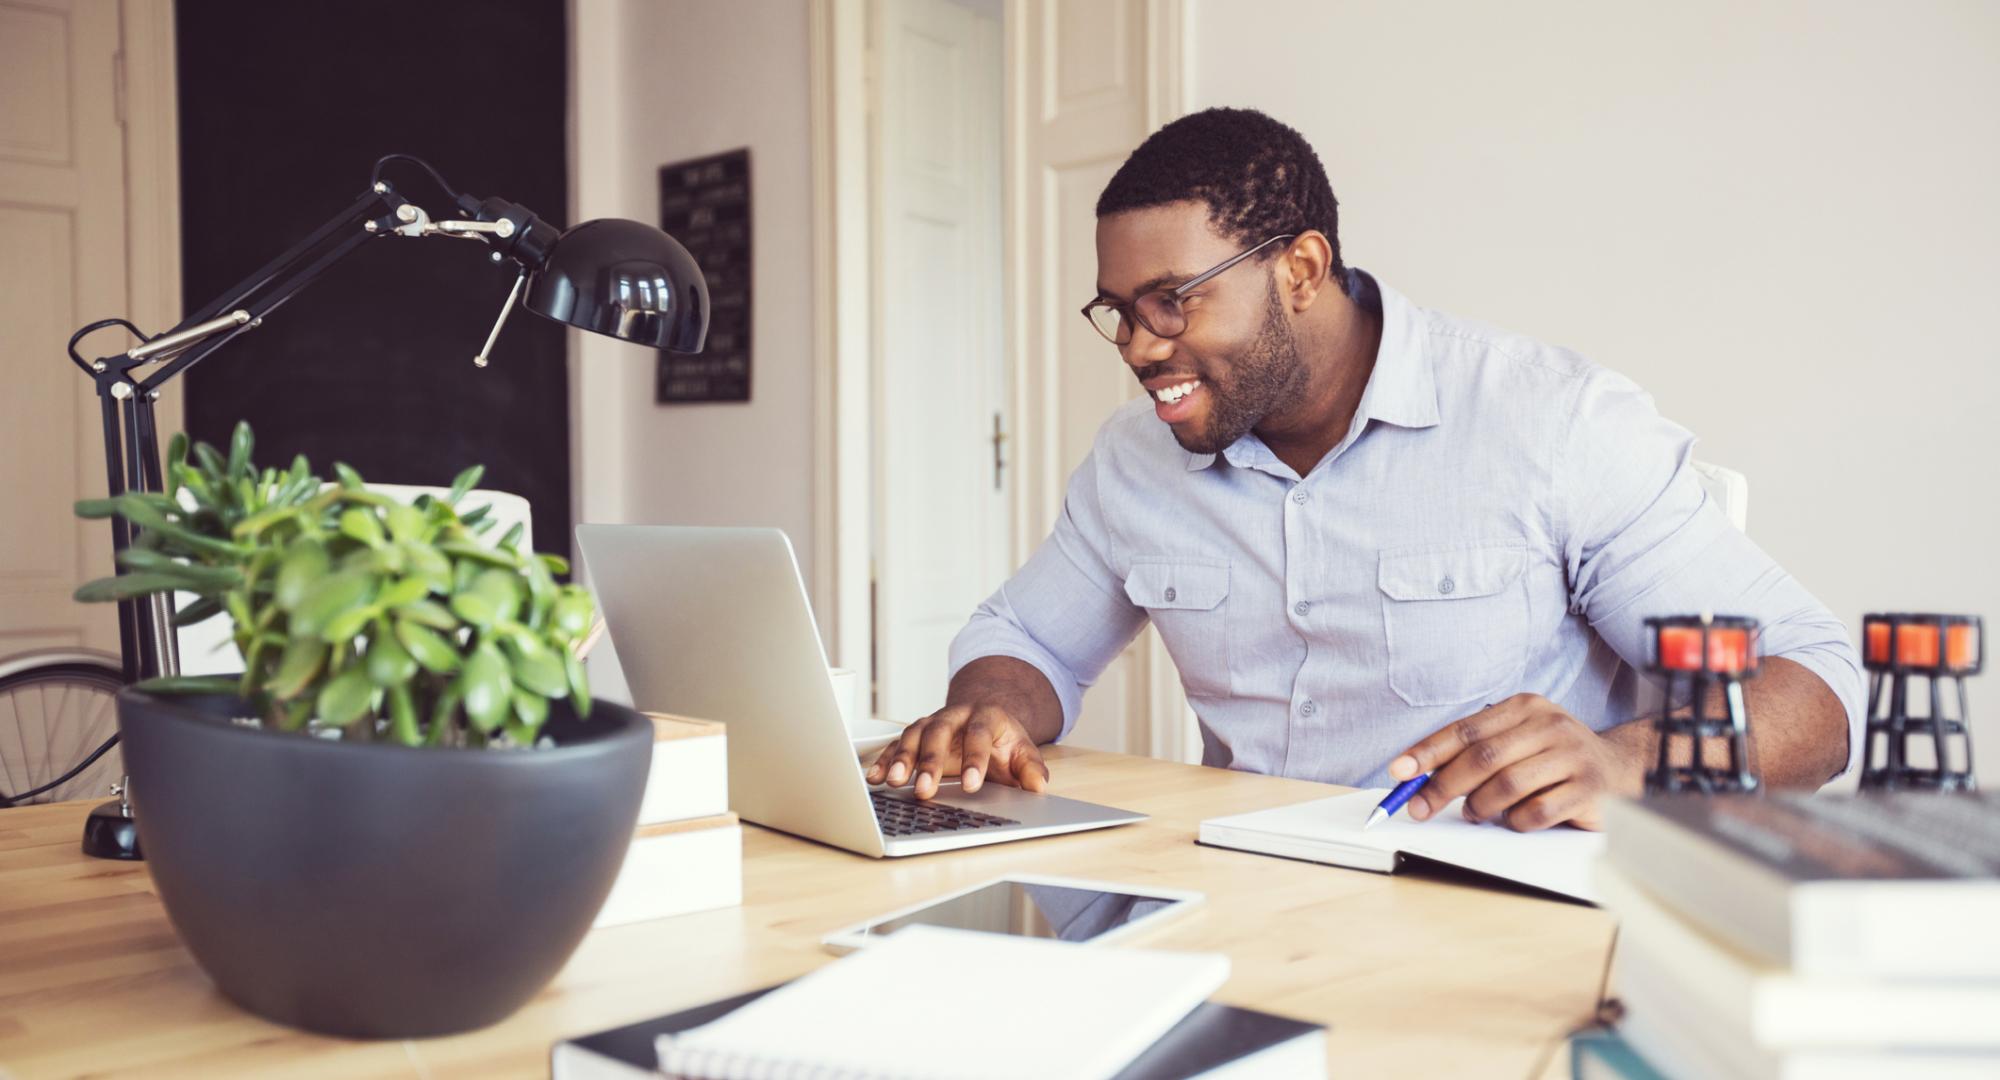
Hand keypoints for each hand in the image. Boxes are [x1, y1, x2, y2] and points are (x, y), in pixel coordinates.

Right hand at [864, 703, 1050, 800]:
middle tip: (924, 788)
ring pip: (913, 735)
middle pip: (938, 732)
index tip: (971, 784)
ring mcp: (931, 723)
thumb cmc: (1002, 742)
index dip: (974, 759)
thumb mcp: (1023, 752)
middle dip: (930, 761)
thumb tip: (1038, 787)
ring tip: (894, 782)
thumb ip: (1030, 769)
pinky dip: (885, 761)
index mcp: (985, 715)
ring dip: (902, 759)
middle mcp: (955, 715)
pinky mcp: (915, 736)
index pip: (978, 734)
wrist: (985, 720)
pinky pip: (896, 746)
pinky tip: (875, 778)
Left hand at [1387, 695, 1644, 831]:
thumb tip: (1417, 776)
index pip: (1465, 730)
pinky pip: (1536, 812)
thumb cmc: (1552, 757)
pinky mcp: (1588, 789)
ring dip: (1480, 807)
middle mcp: (1550, 725)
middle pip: (1483, 758)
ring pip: (1507, 786)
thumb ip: (1474, 752)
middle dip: (1442, 786)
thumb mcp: (1515, 740)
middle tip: (1420, 808)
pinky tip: (1514, 820)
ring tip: (1474, 813)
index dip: (1428, 752)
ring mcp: (1572, 756)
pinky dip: (1515, 822)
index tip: (1399, 772)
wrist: (1617, 769)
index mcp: (1524, 707)